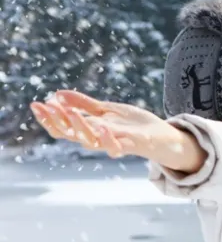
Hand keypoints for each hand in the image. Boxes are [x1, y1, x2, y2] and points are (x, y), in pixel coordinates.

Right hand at [30, 90, 205, 172]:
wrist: (166, 137)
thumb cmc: (136, 125)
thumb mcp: (108, 110)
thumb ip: (85, 104)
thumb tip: (57, 94)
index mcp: (92, 131)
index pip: (64, 129)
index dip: (49, 119)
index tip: (36, 104)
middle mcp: (100, 140)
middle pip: (73, 136)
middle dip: (59, 122)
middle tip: (49, 107)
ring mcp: (117, 144)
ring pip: (92, 143)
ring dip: (81, 127)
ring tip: (71, 112)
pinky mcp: (135, 146)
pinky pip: (119, 147)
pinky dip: (110, 139)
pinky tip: (103, 126)